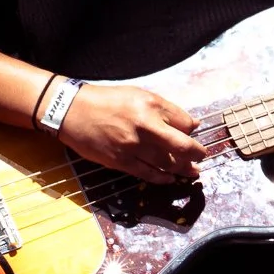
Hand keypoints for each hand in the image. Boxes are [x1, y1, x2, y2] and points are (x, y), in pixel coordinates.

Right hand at [56, 84, 206, 183]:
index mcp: (150, 105)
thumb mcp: (138, 94)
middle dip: (196, 153)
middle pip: (181, 145)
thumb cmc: (106, 100)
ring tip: (192, 172)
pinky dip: (163, 178)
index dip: (192, 130)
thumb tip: (190, 123)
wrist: (71, 111)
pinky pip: (148, 173)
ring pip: (167, 163)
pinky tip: (171, 179)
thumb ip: (164, 108)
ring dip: (183, 169)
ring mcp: (132, 145)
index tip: (194, 134)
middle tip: (202, 157)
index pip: (184, 121)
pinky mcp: (120, 161)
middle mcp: (144, 125)